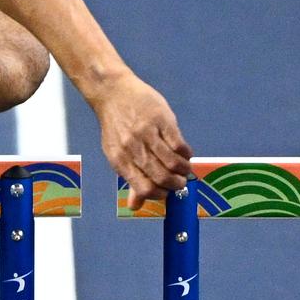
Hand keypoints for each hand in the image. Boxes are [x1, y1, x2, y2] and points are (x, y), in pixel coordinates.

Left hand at [90, 73, 192, 210]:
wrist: (113, 93)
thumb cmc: (117, 127)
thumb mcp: (117, 154)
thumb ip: (130, 179)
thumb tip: (135, 206)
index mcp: (120, 160)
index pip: (144, 189)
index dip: (160, 195)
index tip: (167, 192)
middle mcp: (132, 149)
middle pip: (161, 178)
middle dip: (176, 185)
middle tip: (181, 183)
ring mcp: (147, 134)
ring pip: (173, 163)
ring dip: (184, 170)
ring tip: (185, 169)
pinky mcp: (161, 120)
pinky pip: (179, 145)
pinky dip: (186, 153)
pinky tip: (185, 153)